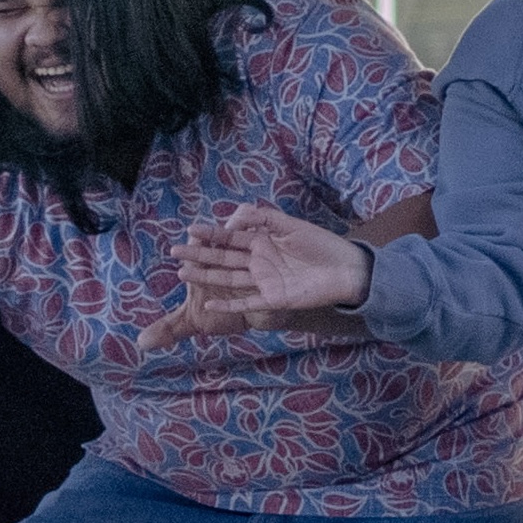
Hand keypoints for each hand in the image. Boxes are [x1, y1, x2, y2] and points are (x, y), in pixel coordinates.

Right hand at [139, 205, 370, 350]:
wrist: (347, 269)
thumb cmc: (321, 245)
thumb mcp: (291, 225)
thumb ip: (263, 218)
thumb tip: (234, 218)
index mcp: (262, 241)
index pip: (230, 237)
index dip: (210, 234)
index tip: (190, 230)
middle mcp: (258, 261)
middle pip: (223, 257)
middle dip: (199, 255)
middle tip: (175, 252)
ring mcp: (264, 281)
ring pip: (229, 278)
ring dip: (207, 276)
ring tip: (183, 273)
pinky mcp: (273, 299)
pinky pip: (246, 302)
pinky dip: (228, 304)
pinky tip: (210, 303)